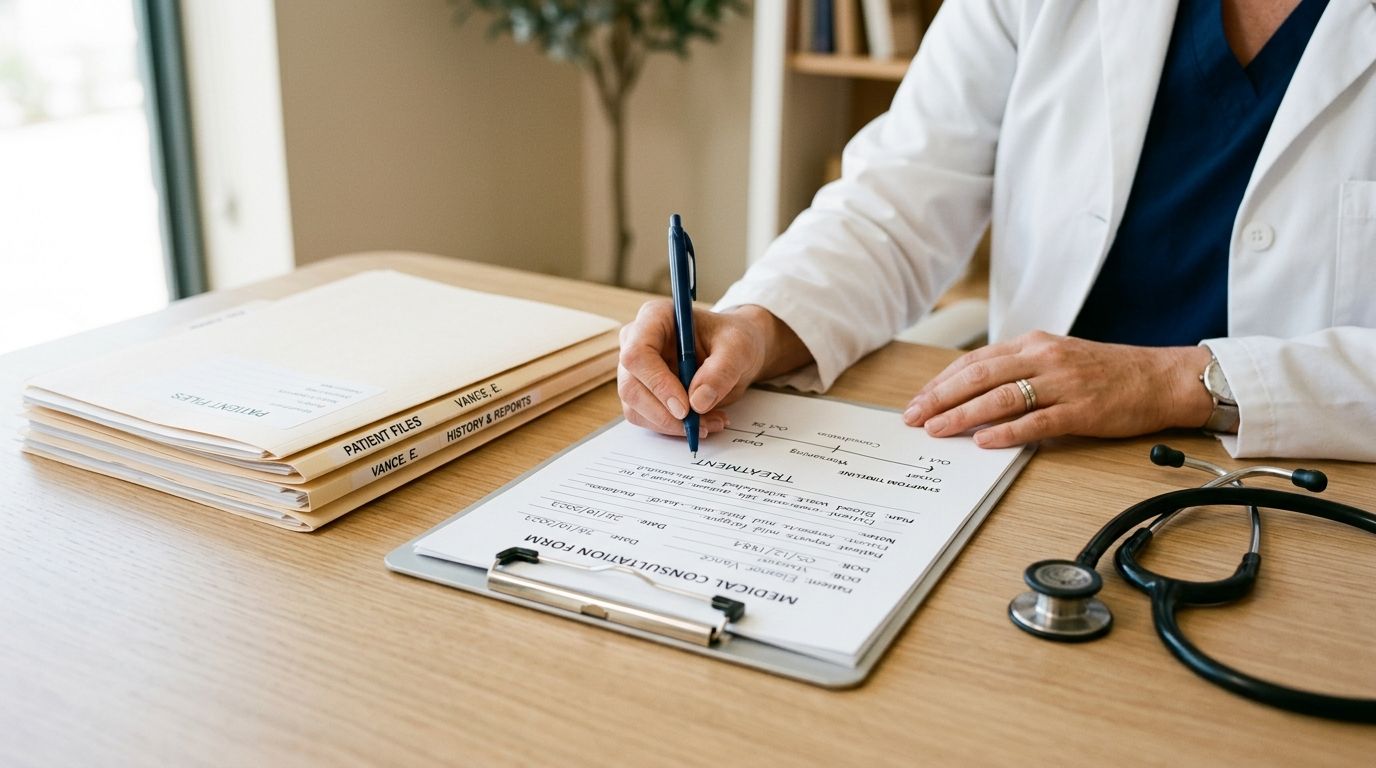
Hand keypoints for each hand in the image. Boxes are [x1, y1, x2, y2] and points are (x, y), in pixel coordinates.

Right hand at [617, 301, 809, 436]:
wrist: (734, 353)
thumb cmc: (733, 340)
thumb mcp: (738, 348)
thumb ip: (721, 371)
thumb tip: (697, 402)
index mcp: (655, 318)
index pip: (637, 353)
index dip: (657, 383)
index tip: (685, 407)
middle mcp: (636, 342)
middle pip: (631, 386)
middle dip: (664, 413)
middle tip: (698, 424)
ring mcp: (636, 370)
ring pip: (635, 408)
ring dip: (671, 425)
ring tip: (710, 422)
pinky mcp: (642, 392)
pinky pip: (646, 418)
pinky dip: (673, 428)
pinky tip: (702, 422)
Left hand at [902, 331, 1214, 447]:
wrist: (1161, 378)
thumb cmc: (1108, 371)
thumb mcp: (1057, 357)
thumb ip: (1019, 369)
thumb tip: (974, 390)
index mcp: (1034, 344)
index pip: (976, 361)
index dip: (942, 381)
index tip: (918, 399)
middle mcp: (1044, 358)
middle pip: (979, 376)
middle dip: (940, 397)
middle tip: (913, 417)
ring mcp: (1063, 383)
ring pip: (1001, 397)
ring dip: (963, 415)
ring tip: (937, 429)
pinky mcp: (1081, 410)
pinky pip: (1037, 421)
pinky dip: (1006, 431)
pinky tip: (983, 442)